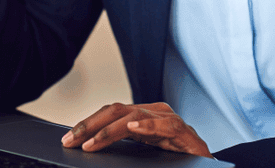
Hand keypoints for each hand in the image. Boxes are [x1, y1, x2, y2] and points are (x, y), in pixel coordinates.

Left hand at [61, 102, 211, 156]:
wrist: (206, 165)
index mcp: (142, 116)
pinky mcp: (183, 131)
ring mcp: (168, 119)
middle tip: (71, 140)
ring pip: (133, 116)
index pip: (109, 114)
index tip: (68, 138)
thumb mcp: (143, 151)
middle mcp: (153, 112)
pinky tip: (134, 128)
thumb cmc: (175, 158)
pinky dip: (148, 125)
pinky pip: (164, 125)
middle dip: (90, 125)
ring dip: (109, 130)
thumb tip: (91, 148)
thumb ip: (123, 146)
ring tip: (91, 142)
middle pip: (115, 111)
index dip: (87, 123)